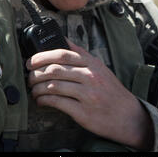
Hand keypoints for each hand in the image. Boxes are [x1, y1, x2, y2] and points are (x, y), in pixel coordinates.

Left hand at [26, 41, 153, 149]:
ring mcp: (87, 94)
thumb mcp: (101, 68)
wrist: (129, 116)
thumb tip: (63, 41)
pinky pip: (58, 103)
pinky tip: (41, 101)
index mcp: (93, 63)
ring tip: (33, 90)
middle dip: (36, 72)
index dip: (42, 56)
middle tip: (29, 76)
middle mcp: (90, 76)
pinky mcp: (83, 112)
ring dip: (37, 88)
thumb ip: (82, 55)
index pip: (63, 54)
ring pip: (54, 86)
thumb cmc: (112, 91)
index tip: (31, 61)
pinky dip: (45, 101)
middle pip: (55, 69)